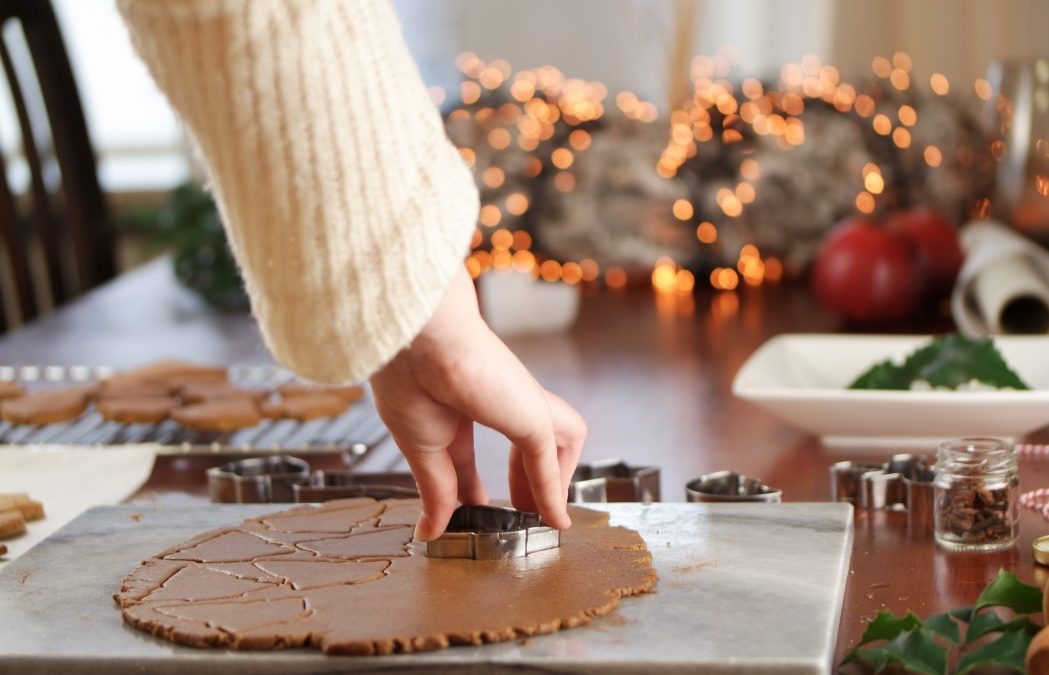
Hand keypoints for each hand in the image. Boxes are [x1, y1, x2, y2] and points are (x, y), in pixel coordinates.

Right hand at [369, 267, 585, 540]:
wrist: (417, 340)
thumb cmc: (407, 376)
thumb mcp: (420, 447)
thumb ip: (434, 490)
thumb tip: (429, 530)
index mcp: (454, 406)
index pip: (467, 456)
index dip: (469, 487)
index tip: (469, 513)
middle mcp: (493, 401)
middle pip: (525, 445)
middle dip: (524, 481)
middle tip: (519, 514)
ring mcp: (518, 405)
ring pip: (558, 441)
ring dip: (552, 481)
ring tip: (544, 516)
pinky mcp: (533, 416)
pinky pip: (551, 458)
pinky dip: (552, 490)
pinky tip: (553, 518)